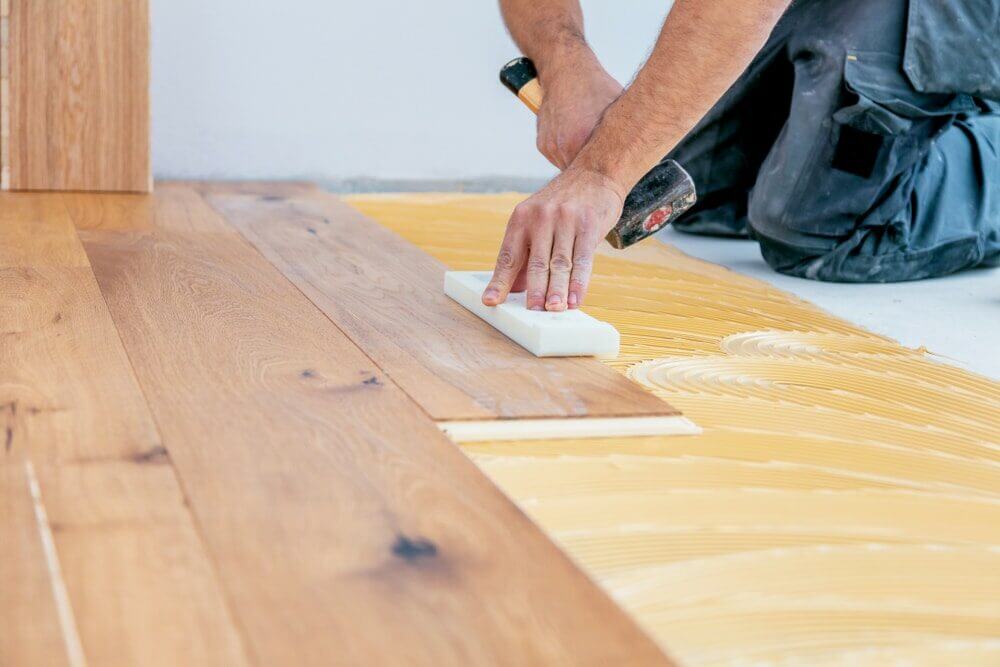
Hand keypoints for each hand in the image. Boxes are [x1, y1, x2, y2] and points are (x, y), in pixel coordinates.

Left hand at [482, 167, 624, 310]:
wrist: (594, 173)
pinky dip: (579, 282)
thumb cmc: (562, 205)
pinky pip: (583, 259)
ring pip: (560, 263)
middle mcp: (541, 217)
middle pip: (536, 262)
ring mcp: (566, 220)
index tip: (491, 301)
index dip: (500, 281)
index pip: (508, 256)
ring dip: (558, 290)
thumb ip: (526, 254)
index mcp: (521, 218)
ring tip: (554, 309)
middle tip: (532, 310)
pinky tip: (575, 299)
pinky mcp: (589, 224)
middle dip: (534, 289)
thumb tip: (513, 289)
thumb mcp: (537, 220)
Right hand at [536, 57, 622, 168]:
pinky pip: (558, 158)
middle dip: (593, 172)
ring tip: (589, 146)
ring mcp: (552, 146)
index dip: (606, 176)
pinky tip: (575, 138)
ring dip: (579, 162)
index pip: (596, 174)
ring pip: (569, 168)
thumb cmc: (595, 88)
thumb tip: (643, 149)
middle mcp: (564, 145)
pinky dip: (567, 153)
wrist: (565, 72)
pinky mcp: (543, 145)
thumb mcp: (618, 109)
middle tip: (604, 166)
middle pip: (581, 174)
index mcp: (583, 138)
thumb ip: (624, 133)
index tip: (613, 175)